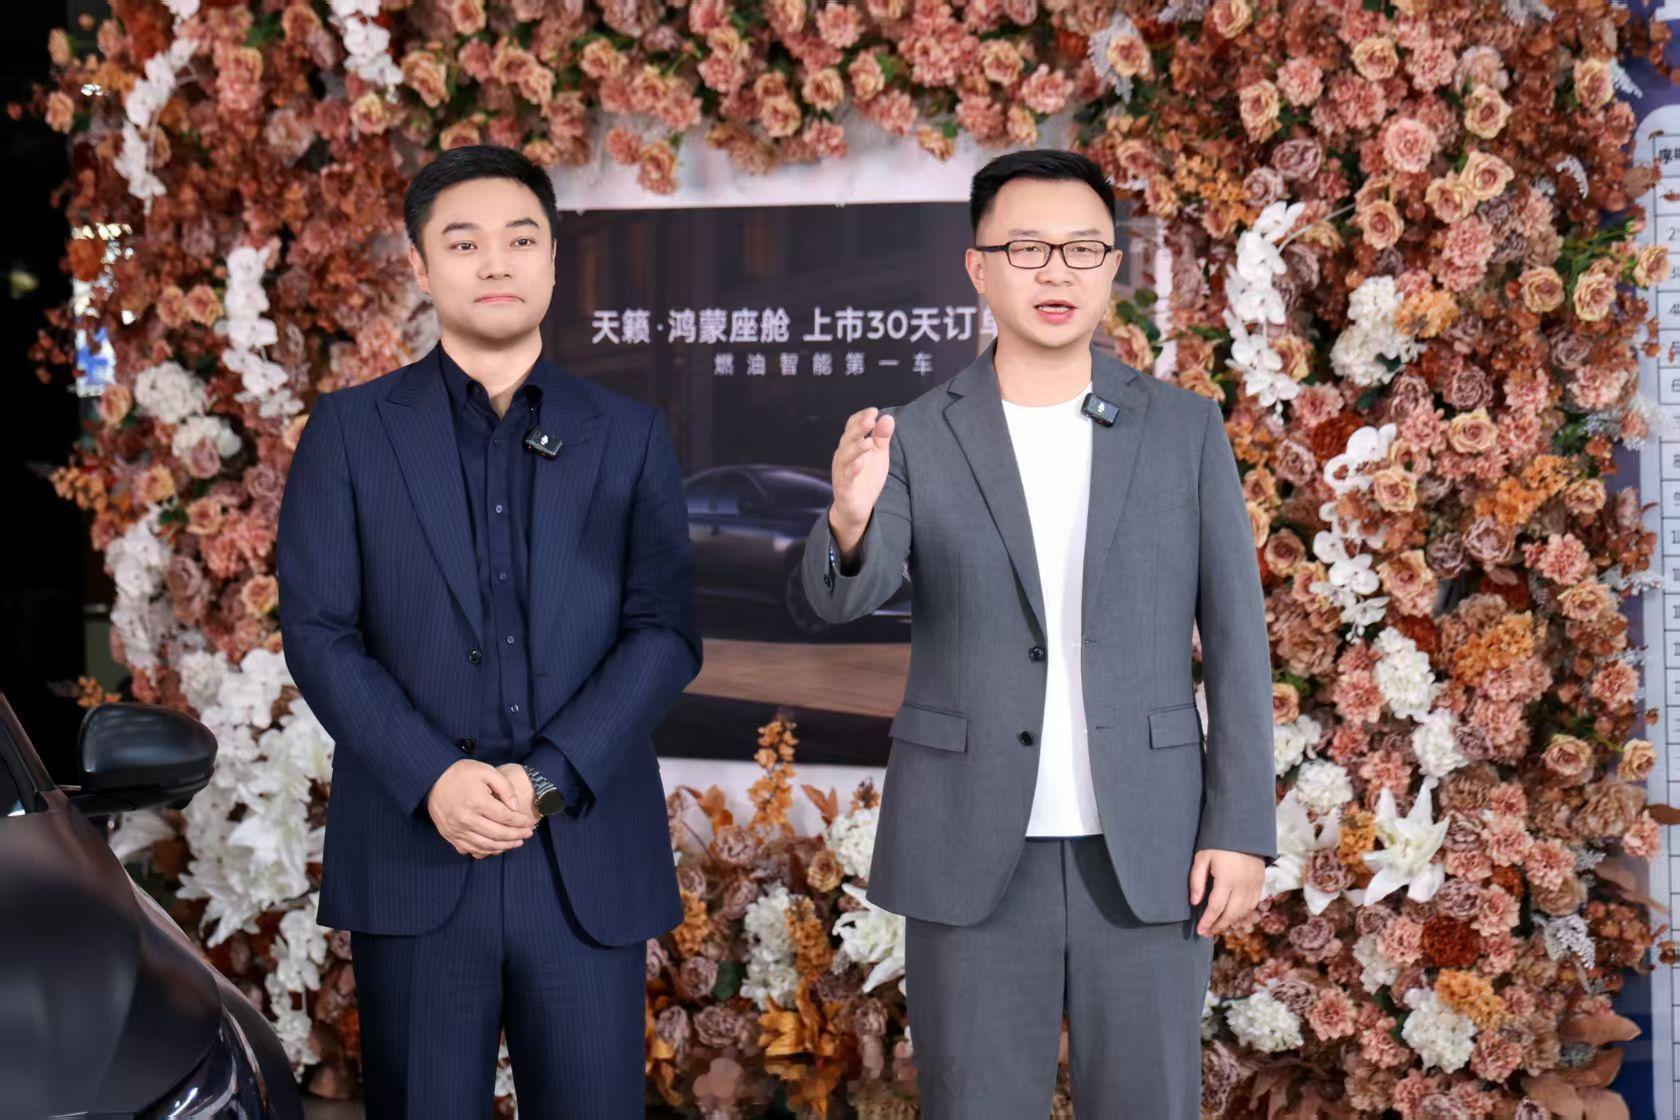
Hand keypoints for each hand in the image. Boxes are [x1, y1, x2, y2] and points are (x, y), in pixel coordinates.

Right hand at [426, 759, 534, 857]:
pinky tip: (497, 847)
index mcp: (477, 802)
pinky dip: (486, 851)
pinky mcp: (450, 835)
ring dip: (504, 846)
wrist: (432, 779)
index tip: (529, 823)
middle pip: (498, 834)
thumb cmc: (462, 773)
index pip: (506, 818)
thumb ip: (504, 788)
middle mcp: (467, 819)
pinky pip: (471, 849)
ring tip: (516, 842)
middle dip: (516, 836)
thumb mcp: (486, 771)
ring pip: (486, 845)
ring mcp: (457, 830)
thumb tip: (515, 808)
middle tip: (528, 834)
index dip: (520, 822)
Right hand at [828, 406, 894, 558]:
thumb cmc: (866, 478)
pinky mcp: (845, 488)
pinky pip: (847, 477)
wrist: (856, 508)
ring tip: (869, 442)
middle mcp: (843, 457)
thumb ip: (882, 437)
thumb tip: (888, 417)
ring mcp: (842, 472)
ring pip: (846, 457)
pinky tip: (863, 461)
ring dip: (857, 448)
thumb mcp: (878, 455)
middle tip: (870, 419)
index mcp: (850, 446)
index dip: (860, 418)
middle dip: (858, 428)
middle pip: (848, 438)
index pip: (851, 427)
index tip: (874, 411)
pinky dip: (854, 468)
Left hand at [1189, 849, 1263, 937]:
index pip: (1216, 908)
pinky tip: (1232, 916)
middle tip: (1206, 933)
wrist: (1244, 829)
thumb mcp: (1202, 857)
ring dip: (1230, 922)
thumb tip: (1194, 903)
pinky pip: (1252, 904)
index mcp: (1227, 879)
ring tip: (1217, 926)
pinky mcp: (1261, 882)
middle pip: (1231, 914)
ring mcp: (1254, 885)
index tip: (1200, 931)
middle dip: (1218, 926)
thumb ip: (1197, 881)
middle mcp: (1243, 885)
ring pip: (1243, 912)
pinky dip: (1242, 914)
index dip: (1208, 922)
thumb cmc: (1218, 842)